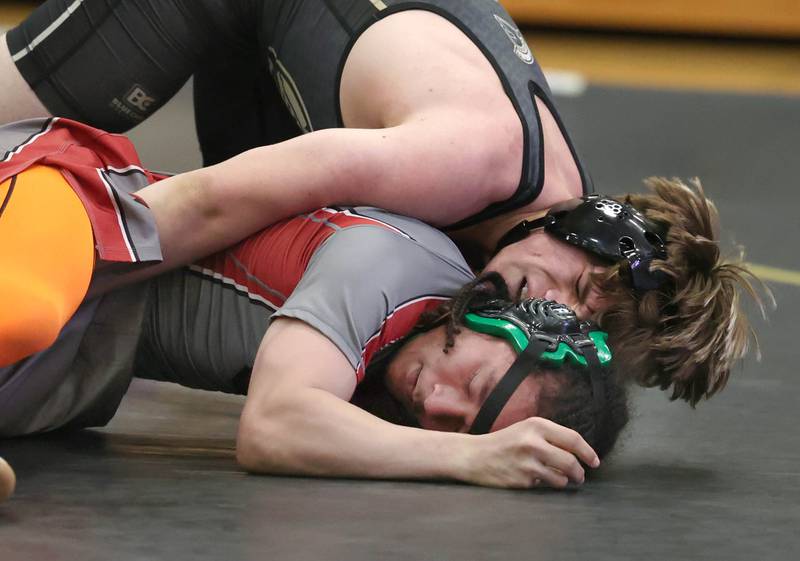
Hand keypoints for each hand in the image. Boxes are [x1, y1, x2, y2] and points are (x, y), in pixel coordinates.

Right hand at [458, 417, 599, 488]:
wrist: (474, 456)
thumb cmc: (503, 442)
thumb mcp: (526, 430)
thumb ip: (550, 436)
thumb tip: (579, 452)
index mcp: (536, 425)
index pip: (573, 439)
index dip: (588, 452)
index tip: (594, 461)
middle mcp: (533, 442)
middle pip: (571, 461)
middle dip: (580, 472)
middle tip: (580, 476)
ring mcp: (527, 462)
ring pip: (561, 478)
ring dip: (564, 481)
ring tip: (558, 478)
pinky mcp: (522, 480)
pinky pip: (545, 486)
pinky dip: (545, 485)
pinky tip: (535, 479)